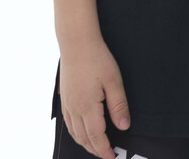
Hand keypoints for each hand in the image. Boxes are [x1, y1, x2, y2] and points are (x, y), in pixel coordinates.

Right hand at [59, 37, 130, 158]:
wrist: (76, 42)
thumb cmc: (96, 58)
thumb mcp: (114, 81)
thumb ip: (118, 106)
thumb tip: (124, 127)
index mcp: (87, 107)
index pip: (96, 137)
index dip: (104, 150)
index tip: (113, 157)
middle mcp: (74, 109)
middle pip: (84, 138)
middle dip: (95, 149)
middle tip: (107, 154)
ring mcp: (67, 103)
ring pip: (74, 132)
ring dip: (85, 143)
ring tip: (96, 146)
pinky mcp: (65, 97)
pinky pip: (69, 123)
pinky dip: (76, 133)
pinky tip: (82, 131)